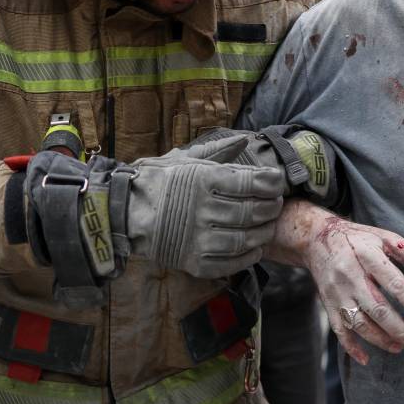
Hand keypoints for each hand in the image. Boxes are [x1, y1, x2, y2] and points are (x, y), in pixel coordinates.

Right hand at [126, 134, 287, 277]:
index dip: (272, 184)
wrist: (127, 212)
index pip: (252, 182)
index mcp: (203, 180)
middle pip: (252, 211)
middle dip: (271, 208)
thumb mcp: (187, 160)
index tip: (276, 184)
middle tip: (275, 205)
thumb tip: (245, 141)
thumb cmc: (161, 181)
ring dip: (263, 233)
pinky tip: (254, 248)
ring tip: (267, 226)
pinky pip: (231, 262)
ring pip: (245, 239)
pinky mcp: (194, 261)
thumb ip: (219, 151)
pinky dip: (248, 256)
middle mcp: (202, 209)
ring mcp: (198, 238)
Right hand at [305, 216, 403, 364]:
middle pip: (376, 308)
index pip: (394, 283)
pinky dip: (351, 347)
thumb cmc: (359, 239)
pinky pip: (339, 329)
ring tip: (399, 348)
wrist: (317, 239)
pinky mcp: (327, 303)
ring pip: (359, 322)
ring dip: (380, 339)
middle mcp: (350, 275)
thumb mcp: (385, 237)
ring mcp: (337, 291)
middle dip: (398, 329)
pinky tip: (366, 358)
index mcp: (368, 256)